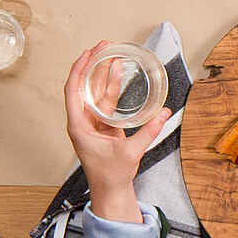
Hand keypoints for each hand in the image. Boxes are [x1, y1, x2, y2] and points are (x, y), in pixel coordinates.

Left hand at [64, 41, 170, 224]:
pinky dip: (111, 86)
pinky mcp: (104, 125)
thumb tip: (164, 113)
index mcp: (79, 126)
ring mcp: (93, 122)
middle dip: (92, 64)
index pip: (73, 90)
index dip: (79, 69)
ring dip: (102, 72)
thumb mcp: (130, 153)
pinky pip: (106, 100)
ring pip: (95, 91)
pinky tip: (117, 72)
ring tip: (111, 53)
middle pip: (83, 86)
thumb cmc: (110, 175)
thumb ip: (148, 132)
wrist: (110, 191)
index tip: (88, 53)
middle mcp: (83, 121)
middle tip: (103, 46)